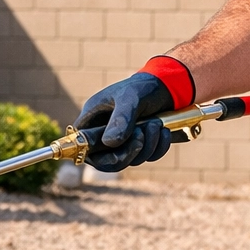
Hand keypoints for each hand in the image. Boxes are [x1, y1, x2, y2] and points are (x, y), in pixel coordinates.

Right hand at [73, 57, 193, 172]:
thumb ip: (120, 119)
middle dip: (127, 153)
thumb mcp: (131, 98)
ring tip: (155, 123)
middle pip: (106, 162)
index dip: (91, 151)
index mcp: (93, 119)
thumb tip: (109, 143)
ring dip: (147, 146)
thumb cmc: (142, 87)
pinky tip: (163, 131)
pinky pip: (147, 158)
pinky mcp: (139, 147)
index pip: (82, 144)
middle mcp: (104, 134)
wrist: (167, 88)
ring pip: (129, 161)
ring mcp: (122, 143)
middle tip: (141, 136)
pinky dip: (158, 148)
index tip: (111, 146)